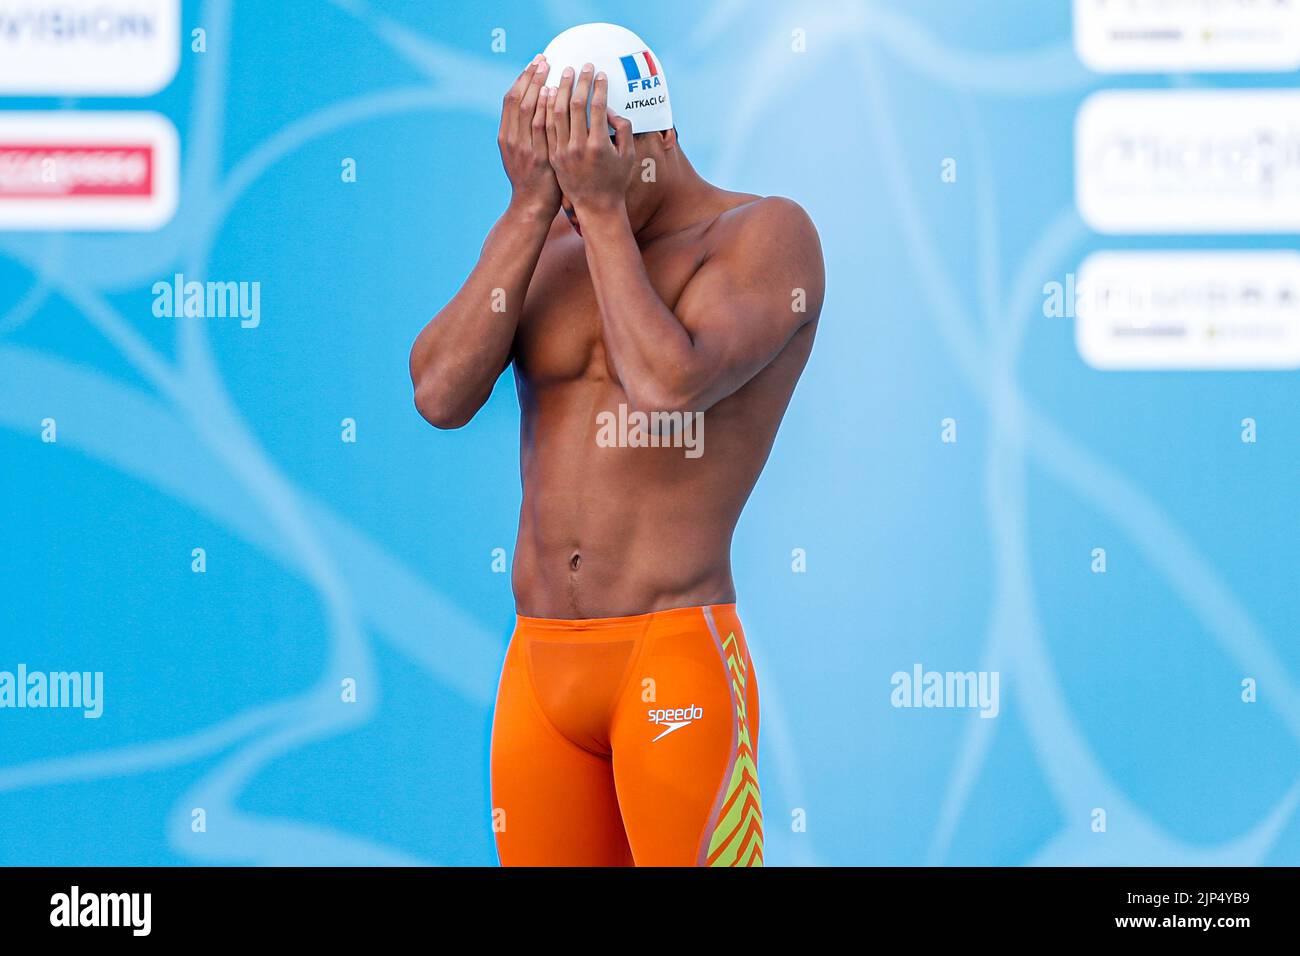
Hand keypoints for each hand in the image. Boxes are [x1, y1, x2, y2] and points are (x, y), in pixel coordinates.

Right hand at [498, 56, 560, 217]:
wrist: (531, 206)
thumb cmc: (533, 181)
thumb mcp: (521, 155)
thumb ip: (525, 134)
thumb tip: (535, 109)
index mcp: (506, 136)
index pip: (511, 100)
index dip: (522, 79)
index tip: (533, 63)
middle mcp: (511, 139)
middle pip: (518, 99)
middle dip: (531, 76)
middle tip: (544, 58)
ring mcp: (524, 148)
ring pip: (528, 109)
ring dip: (540, 86)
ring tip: (552, 68)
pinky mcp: (538, 156)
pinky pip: (541, 127)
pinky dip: (544, 108)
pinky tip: (553, 93)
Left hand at [544, 65, 635, 214]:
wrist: (595, 207)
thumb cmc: (615, 180)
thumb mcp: (628, 156)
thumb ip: (624, 129)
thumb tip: (611, 109)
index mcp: (599, 147)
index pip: (597, 107)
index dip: (599, 87)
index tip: (600, 74)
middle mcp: (578, 148)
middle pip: (575, 106)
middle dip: (579, 82)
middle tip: (582, 66)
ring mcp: (562, 152)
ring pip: (556, 113)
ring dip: (561, 90)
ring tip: (564, 74)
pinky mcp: (552, 156)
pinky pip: (546, 126)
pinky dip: (547, 107)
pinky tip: (550, 93)